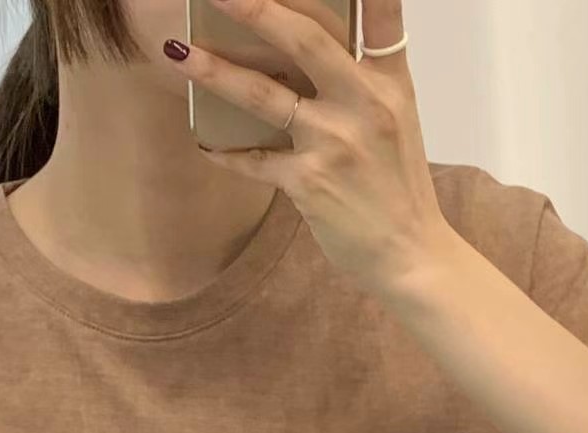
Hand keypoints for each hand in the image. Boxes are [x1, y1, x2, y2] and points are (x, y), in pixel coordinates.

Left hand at [164, 0, 455, 298]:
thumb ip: (360, 80)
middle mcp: (364, 103)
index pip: (381, 14)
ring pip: (263, 94)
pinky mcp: (308, 182)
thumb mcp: (395, 119)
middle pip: (304, 39)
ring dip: (215, 72)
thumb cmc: (397, 186)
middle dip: (256, 8)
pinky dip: (226, 152)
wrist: (408, 253)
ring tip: (179, 53)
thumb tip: (306, 52)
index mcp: (389, 81)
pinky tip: (205, 143)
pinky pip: (254, 159)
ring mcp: (333, 141)